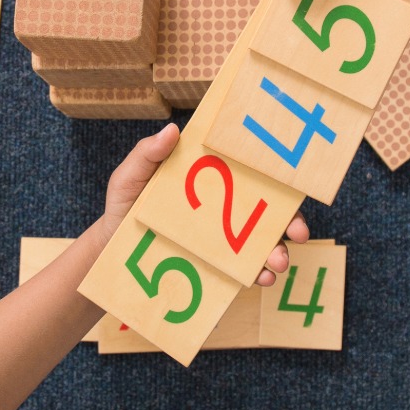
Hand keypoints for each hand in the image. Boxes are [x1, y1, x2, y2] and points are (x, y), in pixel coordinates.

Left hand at [99, 123, 309, 286]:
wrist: (111, 248)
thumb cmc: (125, 203)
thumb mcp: (131, 176)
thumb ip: (147, 155)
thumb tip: (172, 130)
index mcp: (216, 179)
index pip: (256, 176)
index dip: (282, 181)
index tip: (295, 190)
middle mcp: (227, 208)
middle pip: (271, 212)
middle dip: (292, 223)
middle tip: (297, 235)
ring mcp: (225, 239)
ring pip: (265, 244)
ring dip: (278, 253)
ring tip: (276, 265)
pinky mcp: (218, 266)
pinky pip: (246, 270)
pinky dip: (259, 275)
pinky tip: (260, 279)